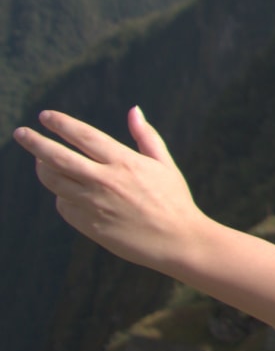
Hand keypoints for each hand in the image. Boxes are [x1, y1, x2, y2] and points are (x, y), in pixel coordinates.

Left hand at [12, 108, 211, 272]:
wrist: (177, 240)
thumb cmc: (173, 199)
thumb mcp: (164, 164)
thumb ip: (145, 136)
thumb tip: (134, 110)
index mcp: (124, 162)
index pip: (83, 136)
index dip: (61, 124)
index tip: (45, 116)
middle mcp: (105, 181)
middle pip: (57, 157)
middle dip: (35, 142)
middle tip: (21, 133)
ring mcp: (93, 204)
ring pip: (54, 181)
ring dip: (43, 168)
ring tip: (42, 161)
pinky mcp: (88, 224)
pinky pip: (63, 204)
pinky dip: (62, 195)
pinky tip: (70, 191)